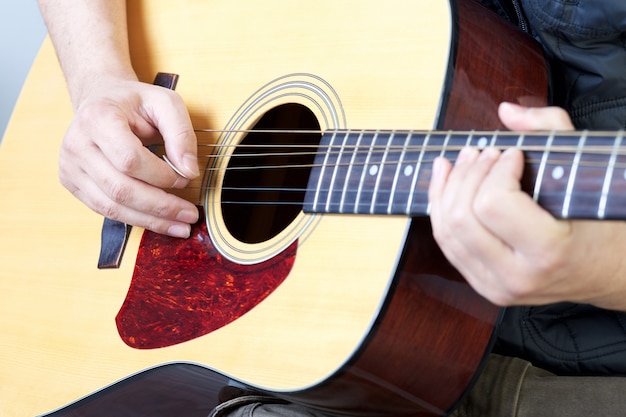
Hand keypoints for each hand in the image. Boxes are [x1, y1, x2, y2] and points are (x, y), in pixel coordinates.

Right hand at [58, 77, 199, 237]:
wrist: (102, 100)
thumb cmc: (136, 103)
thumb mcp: (166, 103)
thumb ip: (181, 134)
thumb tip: (189, 171)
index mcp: (98, 118)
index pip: (129, 159)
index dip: (160, 175)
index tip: (185, 178)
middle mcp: (77, 143)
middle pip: (120, 189)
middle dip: (160, 206)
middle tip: (190, 214)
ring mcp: (70, 166)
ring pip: (112, 206)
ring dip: (150, 220)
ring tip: (180, 225)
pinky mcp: (72, 183)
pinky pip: (105, 210)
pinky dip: (136, 219)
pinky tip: (159, 221)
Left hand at [428, 103, 625, 308]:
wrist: (609, 272)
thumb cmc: (602, 222)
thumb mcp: (586, 170)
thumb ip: (549, 128)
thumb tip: (504, 110)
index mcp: (547, 252)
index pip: (493, 204)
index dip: (496, 171)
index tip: (513, 155)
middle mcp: (516, 276)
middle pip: (461, 218)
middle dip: (467, 174)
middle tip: (483, 152)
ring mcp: (494, 286)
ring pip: (446, 231)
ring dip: (447, 188)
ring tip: (463, 160)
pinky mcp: (481, 285)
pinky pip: (446, 243)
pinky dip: (441, 207)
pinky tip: (447, 181)